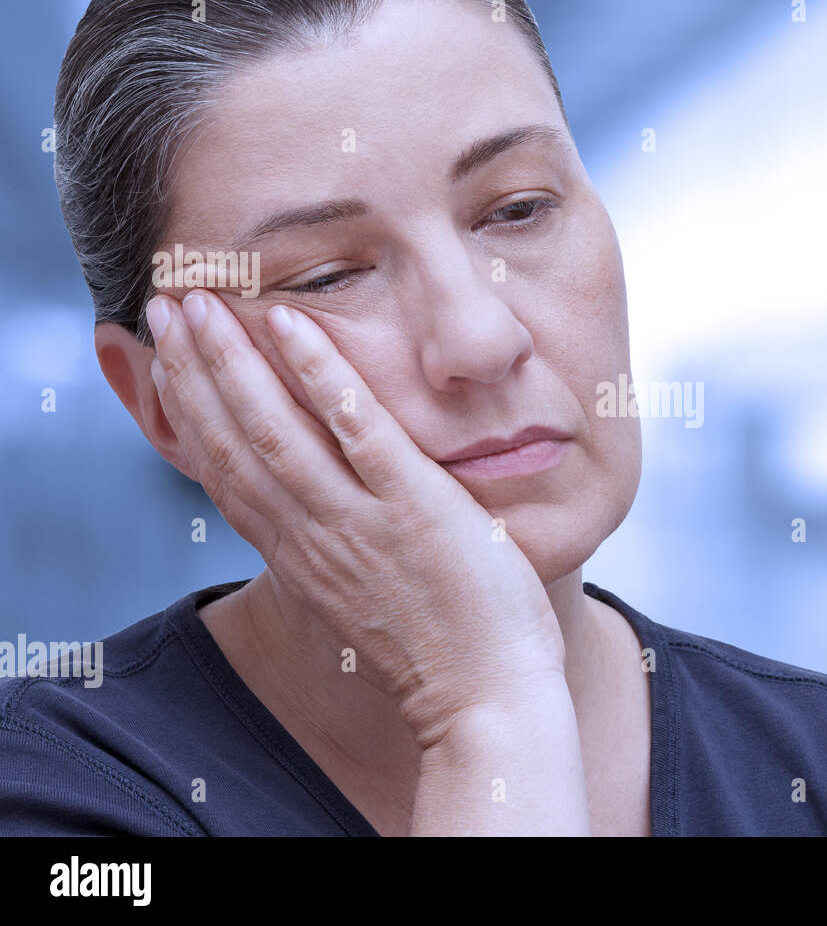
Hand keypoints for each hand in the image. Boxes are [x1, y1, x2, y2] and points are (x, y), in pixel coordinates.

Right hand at [146, 289, 567, 748]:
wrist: (487, 701)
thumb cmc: (443, 648)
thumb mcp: (364, 595)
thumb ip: (338, 547)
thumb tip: (328, 508)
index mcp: (301, 557)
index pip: (227, 474)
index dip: (190, 413)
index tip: (169, 360)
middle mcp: (313, 538)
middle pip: (234, 443)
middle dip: (194, 371)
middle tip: (165, 306)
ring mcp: (360, 522)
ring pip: (275, 431)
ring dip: (232, 361)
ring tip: (201, 299)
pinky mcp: (415, 509)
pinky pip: (358, 432)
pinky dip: (321, 376)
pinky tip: (293, 324)